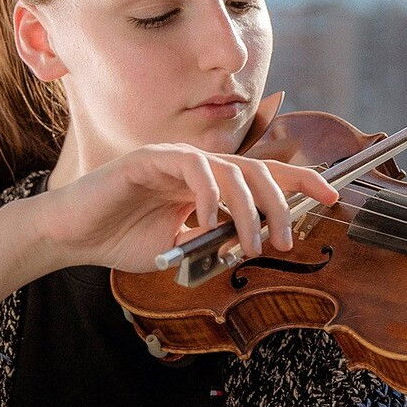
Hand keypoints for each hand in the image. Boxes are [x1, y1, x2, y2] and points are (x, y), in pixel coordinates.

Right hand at [24, 143, 341, 272]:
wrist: (73, 237)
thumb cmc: (124, 240)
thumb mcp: (183, 249)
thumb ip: (217, 243)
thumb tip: (254, 245)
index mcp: (211, 183)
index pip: (264, 174)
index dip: (301, 181)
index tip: (332, 197)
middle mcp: (198, 165)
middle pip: (258, 170)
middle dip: (282, 204)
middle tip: (287, 240)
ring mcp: (175, 157)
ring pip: (231, 170)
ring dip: (250, 209)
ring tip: (253, 243)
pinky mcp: (149, 157)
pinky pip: (192, 167)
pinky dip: (208, 193)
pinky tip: (209, 220)